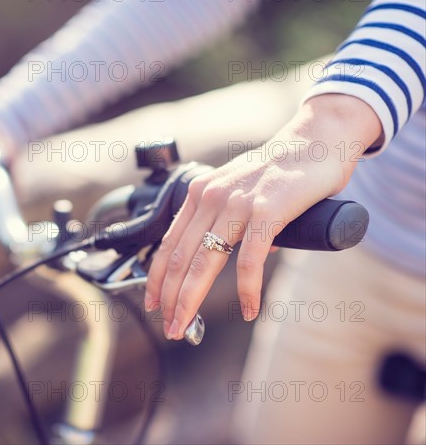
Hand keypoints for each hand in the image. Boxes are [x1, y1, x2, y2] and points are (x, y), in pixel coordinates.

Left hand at [145, 94, 381, 338]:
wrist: (316, 140)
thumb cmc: (281, 170)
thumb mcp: (241, 192)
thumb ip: (233, 221)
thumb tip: (246, 257)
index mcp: (199, 194)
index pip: (169, 244)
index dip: (157, 278)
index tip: (153, 303)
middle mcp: (210, 196)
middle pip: (180, 258)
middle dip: (170, 299)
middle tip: (170, 328)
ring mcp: (237, 203)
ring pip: (204, 262)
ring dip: (191, 300)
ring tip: (187, 327)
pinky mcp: (267, 210)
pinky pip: (250, 259)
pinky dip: (247, 289)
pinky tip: (249, 309)